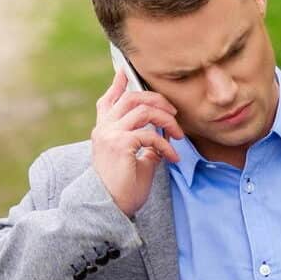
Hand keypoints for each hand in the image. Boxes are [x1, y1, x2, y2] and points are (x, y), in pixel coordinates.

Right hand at [91, 69, 184, 217]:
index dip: (117, 84)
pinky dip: (166, 145)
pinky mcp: (120, 144)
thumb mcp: (134, 161)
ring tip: (177, 135)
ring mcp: (110, 135)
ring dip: (166, 120)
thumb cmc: (122, 190)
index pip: (107, 101)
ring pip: (143, 109)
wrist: (109, 209)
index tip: (124, 70)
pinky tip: (172, 157)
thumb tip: (158, 137)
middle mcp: (103, 129)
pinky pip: (150, 134)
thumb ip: (142, 144)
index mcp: (103, 132)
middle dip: (157, 100)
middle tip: (174, 114)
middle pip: (132, 98)